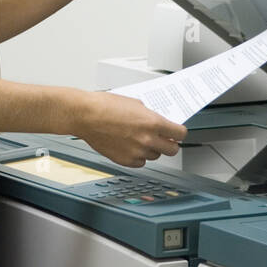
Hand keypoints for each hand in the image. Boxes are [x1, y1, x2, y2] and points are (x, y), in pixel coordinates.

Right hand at [71, 90, 187, 167]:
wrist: (86, 116)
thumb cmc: (105, 106)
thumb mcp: (135, 103)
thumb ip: (149, 115)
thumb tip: (158, 123)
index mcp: (152, 123)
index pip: (180, 134)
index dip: (179, 133)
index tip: (177, 133)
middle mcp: (147, 139)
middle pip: (172, 150)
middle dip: (170, 144)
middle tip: (165, 140)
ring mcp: (136, 152)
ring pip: (155, 156)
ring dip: (152, 149)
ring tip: (142, 140)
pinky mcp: (125, 160)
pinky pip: (140, 163)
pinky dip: (139, 156)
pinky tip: (132, 147)